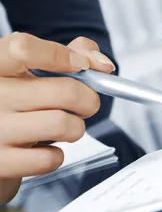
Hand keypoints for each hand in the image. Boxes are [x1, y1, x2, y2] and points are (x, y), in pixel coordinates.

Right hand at [0, 33, 115, 203]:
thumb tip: (101, 64)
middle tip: (85, 103)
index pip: (24, 49)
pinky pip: (49, 159)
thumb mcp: (34, 69)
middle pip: (64, 91)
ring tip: (65, 125)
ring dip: (76, 127)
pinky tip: (44, 148)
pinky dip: (57, 155)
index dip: (62, 55)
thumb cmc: (17, 100)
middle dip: (89, 99)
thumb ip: (71, 52)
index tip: (81, 65)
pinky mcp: (1, 162)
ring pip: (62, 124)